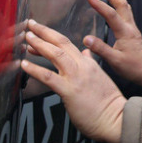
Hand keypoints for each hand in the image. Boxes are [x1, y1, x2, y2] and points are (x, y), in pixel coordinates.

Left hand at [21, 19, 124, 142]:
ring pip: (56, 54)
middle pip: (61, 42)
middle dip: (44, 32)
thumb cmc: (109, 103)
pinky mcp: (70, 91)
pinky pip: (49, 77)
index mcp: (89, 64)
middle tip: (31, 24)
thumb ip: (91, 65)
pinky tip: (24, 65)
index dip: (52, 37)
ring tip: (27, 37)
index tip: (40, 34)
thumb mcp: (101, 78)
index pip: (68, 45)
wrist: (117, 117)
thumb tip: (86, 55)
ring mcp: (76, 78)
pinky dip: (35, 69)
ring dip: (39, 44)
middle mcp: (82, 67)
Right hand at [82, 0, 141, 88]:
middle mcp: (130, 27)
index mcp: (125, 33)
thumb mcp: (115, 61)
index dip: (100, 4)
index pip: (111, 15)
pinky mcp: (131, 29)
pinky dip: (116, 2)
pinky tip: (110, 0)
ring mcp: (132, 27)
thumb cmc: (132, 68)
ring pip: (124, 5)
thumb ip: (100, 49)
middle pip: (121, 3)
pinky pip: (124, 10)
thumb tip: (86, 38)